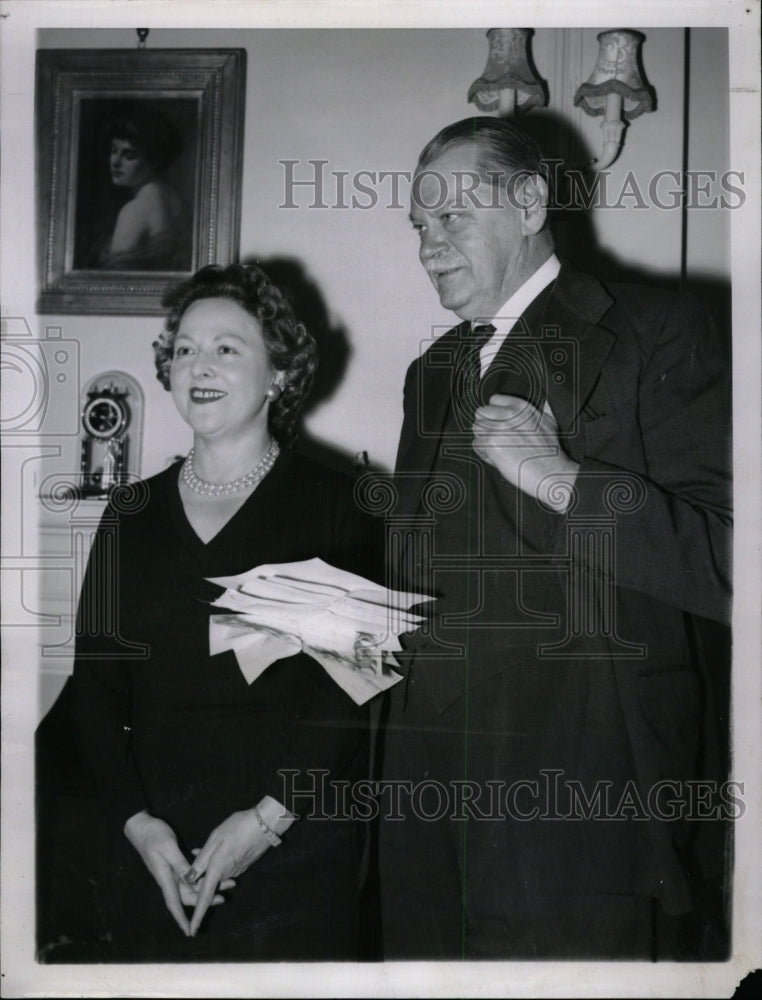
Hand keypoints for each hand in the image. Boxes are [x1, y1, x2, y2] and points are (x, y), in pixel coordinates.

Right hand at [123, 811, 232, 936]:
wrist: (141, 826)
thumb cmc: (153, 835)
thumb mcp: (168, 847)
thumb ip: (180, 864)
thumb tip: (191, 880)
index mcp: (165, 877)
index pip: (174, 903)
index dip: (181, 919)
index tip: (190, 932)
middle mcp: (168, 878)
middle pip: (188, 895)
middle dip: (204, 900)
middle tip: (224, 897)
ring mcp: (171, 871)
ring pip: (191, 885)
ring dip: (206, 886)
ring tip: (225, 882)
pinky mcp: (174, 863)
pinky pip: (189, 874)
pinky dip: (200, 876)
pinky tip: (211, 870)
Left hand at [186, 809, 271, 935]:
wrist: (266, 823)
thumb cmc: (239, 827)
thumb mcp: (216, 838)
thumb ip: (202, 859)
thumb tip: (188, 878)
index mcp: (218, 869)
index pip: (204, 897)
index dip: (197, 916)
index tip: (192, 932)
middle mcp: (227, 874)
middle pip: (207, 886)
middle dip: (196, 881)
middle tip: (190, 862)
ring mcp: (236, 870)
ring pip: (215, 876)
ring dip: (205, 869)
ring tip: (197, 851)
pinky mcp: (241, 865)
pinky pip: (223, 869)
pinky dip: (214, 863)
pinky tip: (212, 849)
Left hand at [473, 394, 579, 510]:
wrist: (549, 473)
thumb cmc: (550, 452)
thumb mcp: (549, 423)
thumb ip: (542, 409)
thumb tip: (545, 401)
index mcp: (521, 406)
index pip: (494, 400)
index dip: (495, 414)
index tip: (502, 425)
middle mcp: (509, 413)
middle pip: (481, 412)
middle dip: (486, 426)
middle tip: (499, 439)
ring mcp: (498, 427)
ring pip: (476, 428)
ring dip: (484, 440)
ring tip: (500, 450)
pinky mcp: (491, 442)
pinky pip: (476, 445)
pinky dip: (484, 454)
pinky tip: (498, 459)